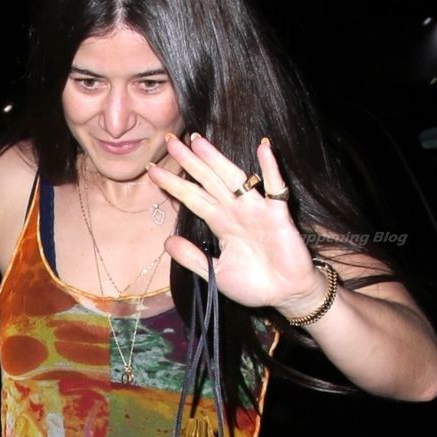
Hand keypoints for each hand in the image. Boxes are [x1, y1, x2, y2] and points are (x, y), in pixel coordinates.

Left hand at [150, 134, 327, 317]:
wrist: (285, 295)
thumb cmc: (253, 285)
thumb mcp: (216, 273)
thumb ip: (192, 257)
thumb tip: (167, 241)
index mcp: (220, 223)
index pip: (192, 198)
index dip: (173, 184)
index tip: (151, 171)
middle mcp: (235, 211)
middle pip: (207, 181)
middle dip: (189, 161)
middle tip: (170, 141)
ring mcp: (256, 210)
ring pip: (233, 178)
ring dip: (216, 159)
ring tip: (198, 141)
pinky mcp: (278, 214)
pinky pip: (274, 187)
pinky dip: (270, 167)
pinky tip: (263, 147)